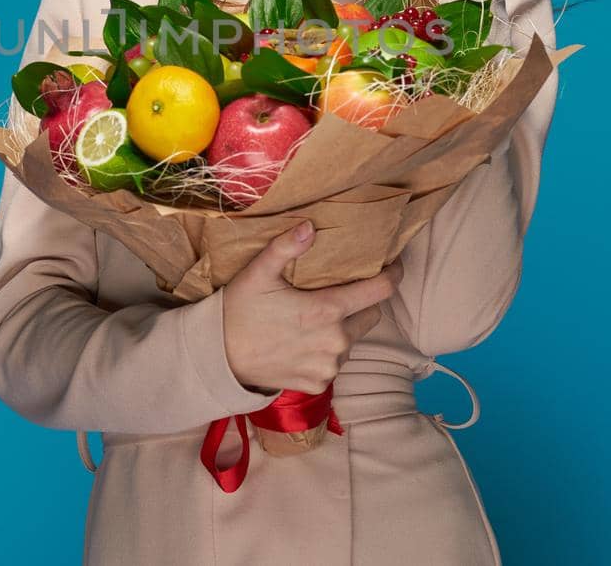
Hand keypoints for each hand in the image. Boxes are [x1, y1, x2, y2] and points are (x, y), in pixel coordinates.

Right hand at [221, 220, 403, 394]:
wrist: (217, 359)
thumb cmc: (238, 312)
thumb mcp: (258, 273)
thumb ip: (286, 247)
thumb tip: (310, 226)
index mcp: (327, 311)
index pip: (380, 291)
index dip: (393, 274)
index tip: (393, 264)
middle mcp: (335, 342)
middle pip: (371, 315)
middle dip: (363, 300)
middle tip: (341, 290)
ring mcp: (328, 367)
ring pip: (353, 340)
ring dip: (345, 327)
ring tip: (317, 317)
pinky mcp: (318, 384)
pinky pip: (335, 363)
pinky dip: (328, 351)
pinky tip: (305, 342)